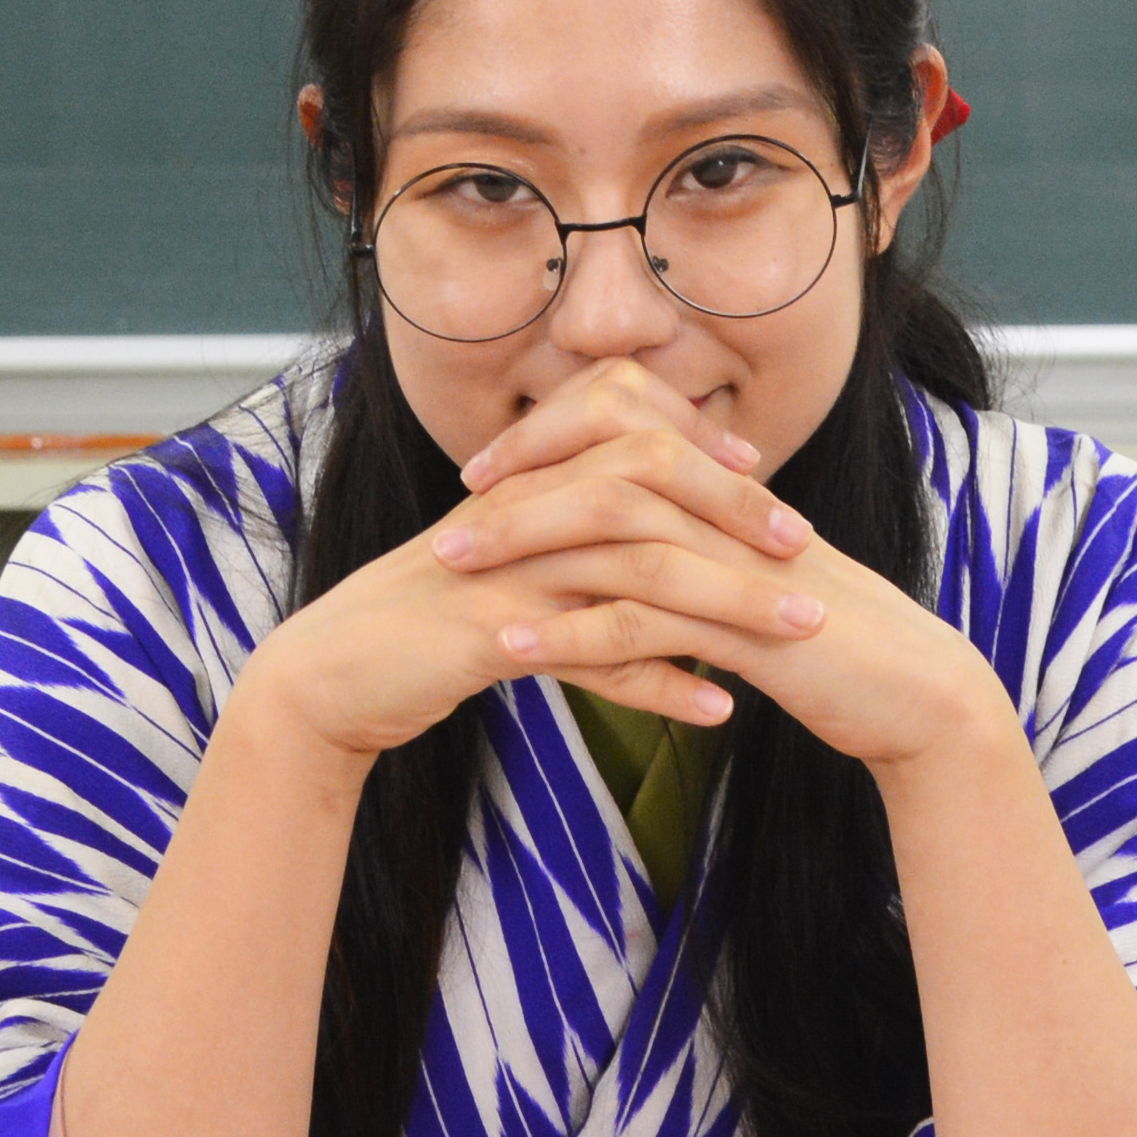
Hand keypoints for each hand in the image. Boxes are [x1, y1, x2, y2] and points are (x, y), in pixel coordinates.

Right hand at [215, 363, 765, 768]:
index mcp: (525, 484)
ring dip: (727, 602)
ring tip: (799, 632)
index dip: (700, 447)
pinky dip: (660, 684)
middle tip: (806, 549)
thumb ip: (571, 539)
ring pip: (636, 569)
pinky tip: (717, 708)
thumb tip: (652, 534)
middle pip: (647, 484)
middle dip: (737, 515)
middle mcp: (520, 511)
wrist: (330, 680)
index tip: (763, 482)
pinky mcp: (487, 636)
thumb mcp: (506, 568)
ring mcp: (505, 570)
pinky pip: (592, 654)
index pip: (628, 428)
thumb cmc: (423, 624)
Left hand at [425, 361, 1012, 780]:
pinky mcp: (745, 629)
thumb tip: (629, 537)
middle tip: (445, 524)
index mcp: (727, 493)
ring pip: (612, 534)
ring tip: (455, 575)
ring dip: (525, 553)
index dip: (549, 441)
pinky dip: (571, 633)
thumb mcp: (754, 579)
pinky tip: (514, 651)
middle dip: (517, 492)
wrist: (916, 694)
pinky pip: (641, 620)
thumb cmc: (833, 642)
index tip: (484, 472)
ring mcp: (737, 565)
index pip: (625, 430)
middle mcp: (728, 513)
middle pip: (605, 468)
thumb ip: (699, 545)